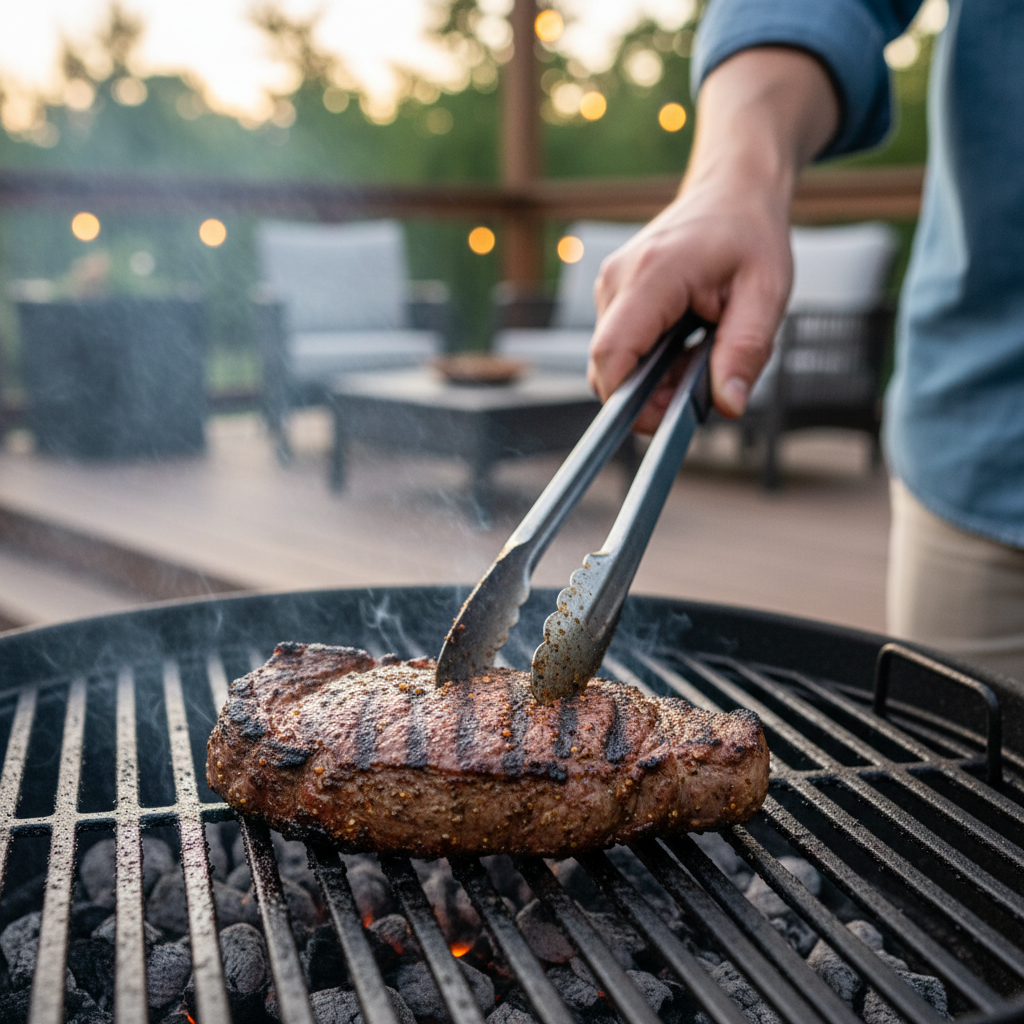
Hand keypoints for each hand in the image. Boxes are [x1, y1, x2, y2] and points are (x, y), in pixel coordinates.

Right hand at [589, 177, 792, 430]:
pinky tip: (686, 343)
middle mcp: (619, 279)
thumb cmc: (751, 235)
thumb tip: (728, 405)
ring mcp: (610, 285)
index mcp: (653, 274)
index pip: (612, 354)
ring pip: (614, 360)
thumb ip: (746, 351)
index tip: (666, 421)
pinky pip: (620, 346)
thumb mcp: (767, 293)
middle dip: (649, 394)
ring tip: (700, 353)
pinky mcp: (613, 294)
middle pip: (608, 366)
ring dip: (653, 377)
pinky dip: (650, 361)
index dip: (628, 402)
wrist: (732, 191)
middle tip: (700, 387)